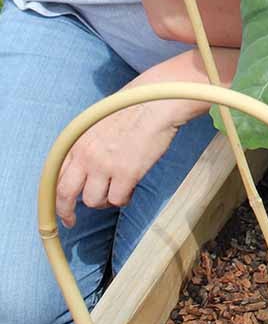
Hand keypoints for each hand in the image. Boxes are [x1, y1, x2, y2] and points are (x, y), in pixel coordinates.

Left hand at [56, 100, 183, 226]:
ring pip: (93, 201)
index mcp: (77, 140)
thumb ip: (88, 143)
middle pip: (65, 194)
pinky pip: (118, 200)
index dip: (56, 195)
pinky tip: (130, 189)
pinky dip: (124, 198)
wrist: (157, 102)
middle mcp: (86, 155)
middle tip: (72, 221)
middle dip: (66, 211)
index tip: (62, 206)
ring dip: (104, 201)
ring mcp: (104, 165)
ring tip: (115, 192)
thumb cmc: (134, 105)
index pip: (55, 175)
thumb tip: (86, 164)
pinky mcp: (126, 173)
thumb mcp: (99, 121)